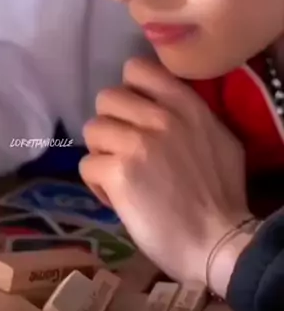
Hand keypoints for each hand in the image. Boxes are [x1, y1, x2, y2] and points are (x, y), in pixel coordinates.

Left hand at [80, 57, 250, 286]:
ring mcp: (136, 143)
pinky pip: (87, 165)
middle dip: (111, 124)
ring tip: (119, 175)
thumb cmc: (223, 193)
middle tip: (125, 149)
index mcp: (184, 103)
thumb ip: (188, 114)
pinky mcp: (117, 172)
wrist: (218, 242)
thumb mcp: (218, 137)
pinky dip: (97, 184)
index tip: (135, 112)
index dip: (129, 90)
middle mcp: (159, 116)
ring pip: (92, 130)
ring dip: (101, 153)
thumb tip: (160, 103)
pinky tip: (117, 197)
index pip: (136, 68)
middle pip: (106, 98)